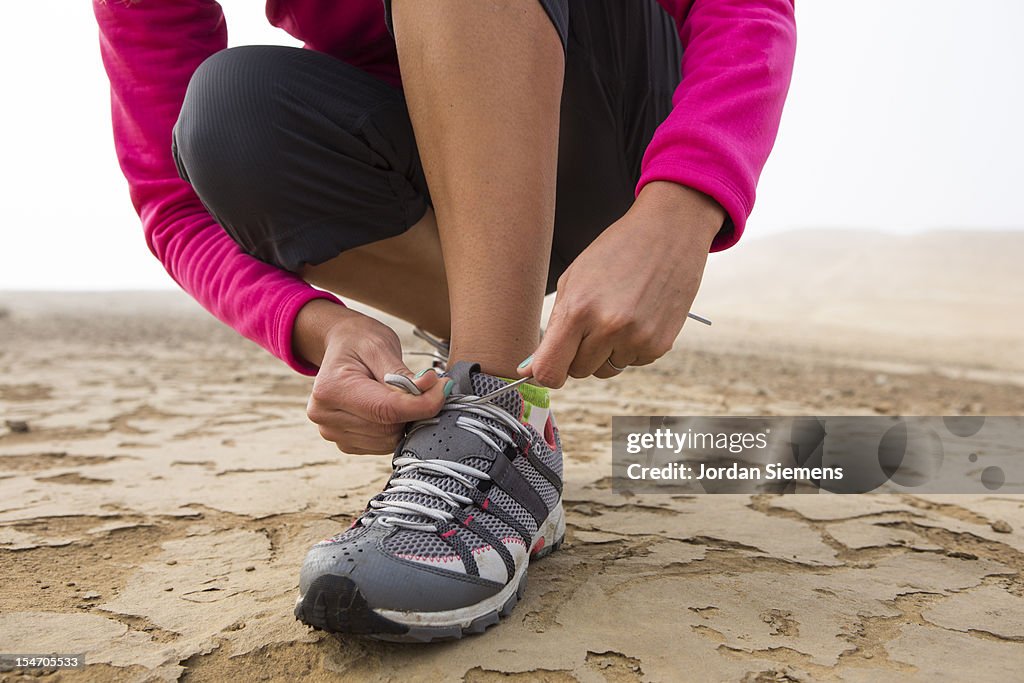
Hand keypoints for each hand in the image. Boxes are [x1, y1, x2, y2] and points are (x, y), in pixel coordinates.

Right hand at [294, 300, 449, 453]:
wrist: (339, 346)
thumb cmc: (359, 341)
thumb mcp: (380, 346)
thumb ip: (404, 372)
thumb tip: (431, 387)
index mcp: (331, 389)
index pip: (386, 409)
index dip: (422, 404)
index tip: (444, 388)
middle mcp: (326, 415)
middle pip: (388, 428)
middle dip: (415, 410)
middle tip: (428, 386)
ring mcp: (332, 432)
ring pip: (388, 440)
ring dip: (406, 420)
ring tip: (404, 394)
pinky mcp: (345, 443)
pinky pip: (382, 444)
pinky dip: (395, 428)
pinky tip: (391, 407)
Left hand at [520, 182, 723, 387]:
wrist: (668, 232)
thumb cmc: (614, 252)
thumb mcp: (573, 279)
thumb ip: (554, 326)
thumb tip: (530, 370)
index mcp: (579, 309)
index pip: (549, 370)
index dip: (544, 373)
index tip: (546, 365)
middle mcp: (608, 329)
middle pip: (578, 372)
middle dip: (577, 354)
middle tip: (590, 322)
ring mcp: (637, 339)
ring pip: (605, 370)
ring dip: (605, 352)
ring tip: (617, 313)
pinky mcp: (660, 345)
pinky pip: (631, 363)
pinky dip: (630, 347)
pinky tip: (638, 315)